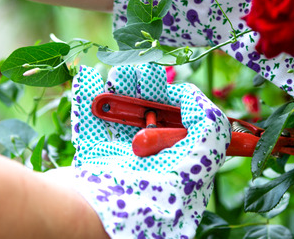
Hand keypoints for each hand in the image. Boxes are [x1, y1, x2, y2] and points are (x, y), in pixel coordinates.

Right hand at [62, 63, 229, 238]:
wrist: (86, 222)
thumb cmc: (148, 200)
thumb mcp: (196, 165)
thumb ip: (207, 129)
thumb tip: (193, 99)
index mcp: (179, 178)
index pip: (188, 133)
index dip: (181, 106)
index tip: (171, 90)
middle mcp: (151, 172)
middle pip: (153, 121)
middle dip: (148, 90)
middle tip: (143, 70)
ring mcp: (118, 168)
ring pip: (122, 120)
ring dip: (120, 91)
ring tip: (119, 71)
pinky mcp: (89, 165)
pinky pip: (89, 127)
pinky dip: (87, 100)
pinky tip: (88, 76)